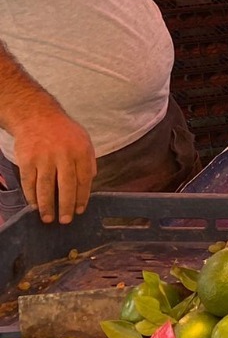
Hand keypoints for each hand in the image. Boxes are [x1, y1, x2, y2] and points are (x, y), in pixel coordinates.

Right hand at [10, 106, 94, 222]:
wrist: (37, 116)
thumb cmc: (63, 132)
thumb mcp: (83, 140)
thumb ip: (87, 160)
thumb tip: (90, 181)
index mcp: (81, 150)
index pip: (84, 179)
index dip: (82, 197)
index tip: (80, 210)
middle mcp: (64, 154)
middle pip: (66, 186)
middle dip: (66, 206)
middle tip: (65, 220)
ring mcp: (44, 157)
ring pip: (46, 187)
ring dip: (47, 206)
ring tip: (48, 218)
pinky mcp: (27, 160)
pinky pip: (29, 183)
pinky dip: (32, 196)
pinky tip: (35, 205)